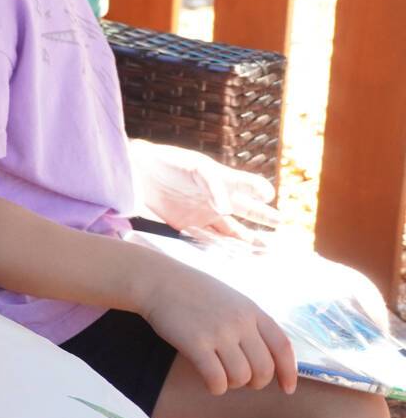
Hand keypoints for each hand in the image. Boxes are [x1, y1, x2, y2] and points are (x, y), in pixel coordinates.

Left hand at [131, 140, 281, 237]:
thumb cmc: (169, 162)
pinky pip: (209, 239)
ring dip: (246, 239)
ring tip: (265, 249)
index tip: (268, 195)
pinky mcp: (187, 226)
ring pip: (231, 229)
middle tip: (279, 225)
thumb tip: (227, 210)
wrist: (137, 172)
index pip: (246, 185)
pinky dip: (222, 247)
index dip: (258, 189)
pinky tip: (235, 256)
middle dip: (262, 218)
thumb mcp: (196, 167)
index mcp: (221, 179)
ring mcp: (203, 213)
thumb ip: (214, 185)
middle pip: (245, 210)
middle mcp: (216, 198)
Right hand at [139, 261, 297, 395]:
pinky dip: (216, 387)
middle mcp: (240, 322)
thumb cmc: (192, 291)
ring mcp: (218, 333)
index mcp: (252, 310)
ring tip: (220, 377)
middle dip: (255, 382)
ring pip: (241, 377)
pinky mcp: (195, 343)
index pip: (282, 347)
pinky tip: (209, 382)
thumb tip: (265, 357)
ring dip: (233, 384)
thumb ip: (249, 323)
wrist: (157, 280)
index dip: (289, 372)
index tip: (287, 388)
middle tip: (242, 381)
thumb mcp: (231, 299)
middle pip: (264, 368)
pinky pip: (216, 379)